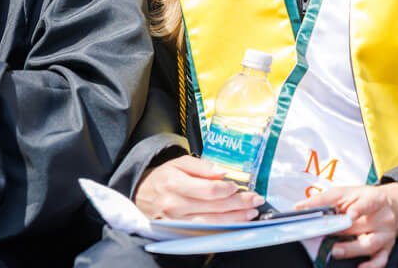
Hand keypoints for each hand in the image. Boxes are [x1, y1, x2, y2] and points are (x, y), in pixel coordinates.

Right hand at [133, 156, 263, 220]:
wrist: (142, 195)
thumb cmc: (163, 178)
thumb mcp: (178, 163)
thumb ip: (201, 166)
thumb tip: (222, 172)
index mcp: (173, 183)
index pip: (208, 190)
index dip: (227, 189)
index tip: (237, 186)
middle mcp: (175, 205)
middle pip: (214, 207)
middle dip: (239, 204)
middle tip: (255, 200)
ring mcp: (178, 222)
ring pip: (212, 223)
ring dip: (236, 218)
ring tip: (251, 212)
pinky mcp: (181, 232)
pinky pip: (206, 232)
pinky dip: (223, 229)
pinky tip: (235, 223)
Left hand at [296, 183, 397, 267]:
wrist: (388, 206)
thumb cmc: (361, 199)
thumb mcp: (344, 193)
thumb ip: (322, 200)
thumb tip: (299, 207)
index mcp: (375, 199)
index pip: (368, 204)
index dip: (359, 209)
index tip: (350, 215)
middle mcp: (383, 218)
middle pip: (362, 226)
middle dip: (342, 231)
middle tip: (324, 234)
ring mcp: (385, 234)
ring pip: (370, 244)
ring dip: (351, 249)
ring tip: (335, 250)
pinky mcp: (386, 248)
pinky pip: (381, 259)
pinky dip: (371, 265)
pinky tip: (359, 267)